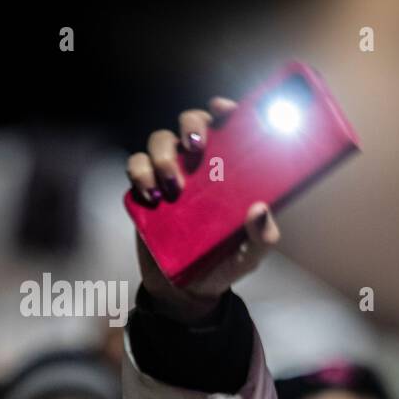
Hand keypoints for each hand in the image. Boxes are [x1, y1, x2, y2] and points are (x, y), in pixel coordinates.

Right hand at [125, 97, 281, 323]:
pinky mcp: (146, 188)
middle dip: (191, 124)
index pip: (228, 127)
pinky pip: (135, 165)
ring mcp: (172, 173)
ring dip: (164, 155)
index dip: (226, 110)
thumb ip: (262, 236)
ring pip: (160, 140)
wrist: (188, 289)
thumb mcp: (250, 254)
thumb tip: (261, 209)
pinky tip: (151, 195)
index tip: (223, 109)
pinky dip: (140, 174)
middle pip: (191, 123)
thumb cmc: (225, 263)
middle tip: (196, 145)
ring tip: (174, 186)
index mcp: (230, 171)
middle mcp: (201, 165)